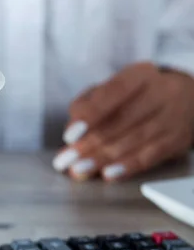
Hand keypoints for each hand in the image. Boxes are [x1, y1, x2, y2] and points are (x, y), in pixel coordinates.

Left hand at [52, 62, 193, 180]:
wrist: (189, 99)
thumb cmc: (139, 93)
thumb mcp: (115, 87)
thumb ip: (89, 103)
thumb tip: (72, 128)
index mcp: (140, 75)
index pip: (113, 93)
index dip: (90, 114)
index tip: (69, 134)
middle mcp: (160, 94)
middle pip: (121, 121)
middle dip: (90, 143)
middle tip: (67, 159)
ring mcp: (171, 119)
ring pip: (134, 142)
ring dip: (102, 159)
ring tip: (80, 170)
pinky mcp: (177, 141)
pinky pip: (150, 157)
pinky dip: (126, 167)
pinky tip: (108, 174)